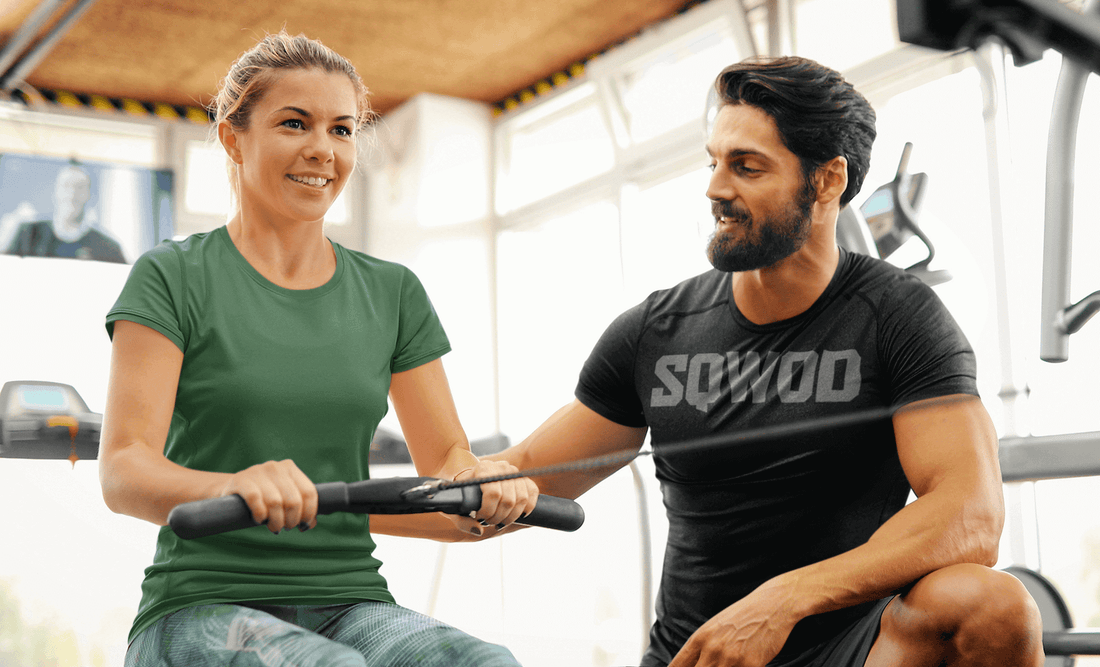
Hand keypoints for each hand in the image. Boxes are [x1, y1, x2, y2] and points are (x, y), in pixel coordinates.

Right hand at [220, 459, 317, 533]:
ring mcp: (257, 471)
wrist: (232, 490)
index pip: (309, 492)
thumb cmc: (264, 498)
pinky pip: (255, 499)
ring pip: (275, 502)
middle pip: (293, 500)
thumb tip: (311, 523)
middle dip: (292, 520)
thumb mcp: (283, 499)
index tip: (302, 525)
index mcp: (290, 468)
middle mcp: (276, 467)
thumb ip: (300, 509)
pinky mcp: (241, 480)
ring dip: (276, 521)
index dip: (308, 513)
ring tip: (274, 527)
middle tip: (285, 527)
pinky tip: (259, 519)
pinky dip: (260, 514)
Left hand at [446, 459, 538, 535]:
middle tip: (490, 521)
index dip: (488, 511)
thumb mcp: (455, 508)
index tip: (480, 517)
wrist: (472, 480)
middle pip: (508, 499)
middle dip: (499, 517)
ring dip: (512, 516)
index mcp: (484, 468)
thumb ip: (463, 522)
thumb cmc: (463, 495)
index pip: (493, 493)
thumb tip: (479, 530)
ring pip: (522, 499)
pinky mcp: (523, 477)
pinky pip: (532, 493)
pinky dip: (527, 508)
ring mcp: (514, 471)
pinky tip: (516, 514)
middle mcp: (501, 466)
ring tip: (500, 520)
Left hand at [668, 580, 799, 666]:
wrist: (773, 605)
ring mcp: (731, 658)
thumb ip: (701, 648)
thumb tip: (691, 665)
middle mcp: (712, 649)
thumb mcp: (715, 627)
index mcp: (700, 638)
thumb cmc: (743, 616)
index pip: (677, 666)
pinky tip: (743, 665)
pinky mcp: (751, 665)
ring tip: (729, 665)